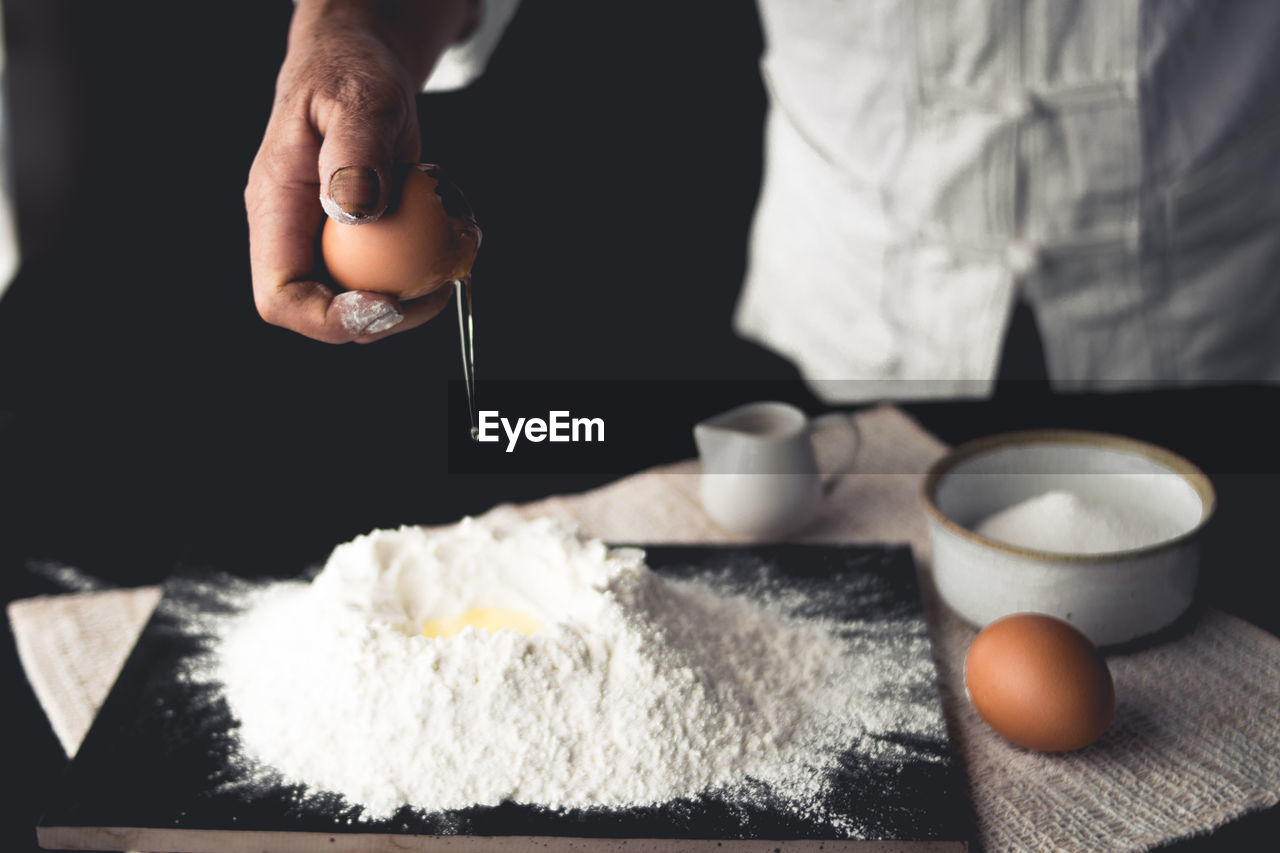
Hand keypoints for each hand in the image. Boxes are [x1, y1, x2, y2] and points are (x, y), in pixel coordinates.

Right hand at [245, 0, 476, 342]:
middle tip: (442, 283)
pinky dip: (433, 260)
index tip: (388, 303)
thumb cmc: (348, 72)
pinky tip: (457, 221)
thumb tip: (356, 214)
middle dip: (388, 316)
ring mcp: (329, 243)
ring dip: (420, 287)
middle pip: (327, 314)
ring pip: (369, 301)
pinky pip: (396, 273)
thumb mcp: (357, 98)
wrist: (357, 66)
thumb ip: (356, 152)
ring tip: (457, 237)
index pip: (281, 296)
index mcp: (275, 209)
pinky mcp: (364, 242)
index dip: (329, 318)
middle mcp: (296, 236)